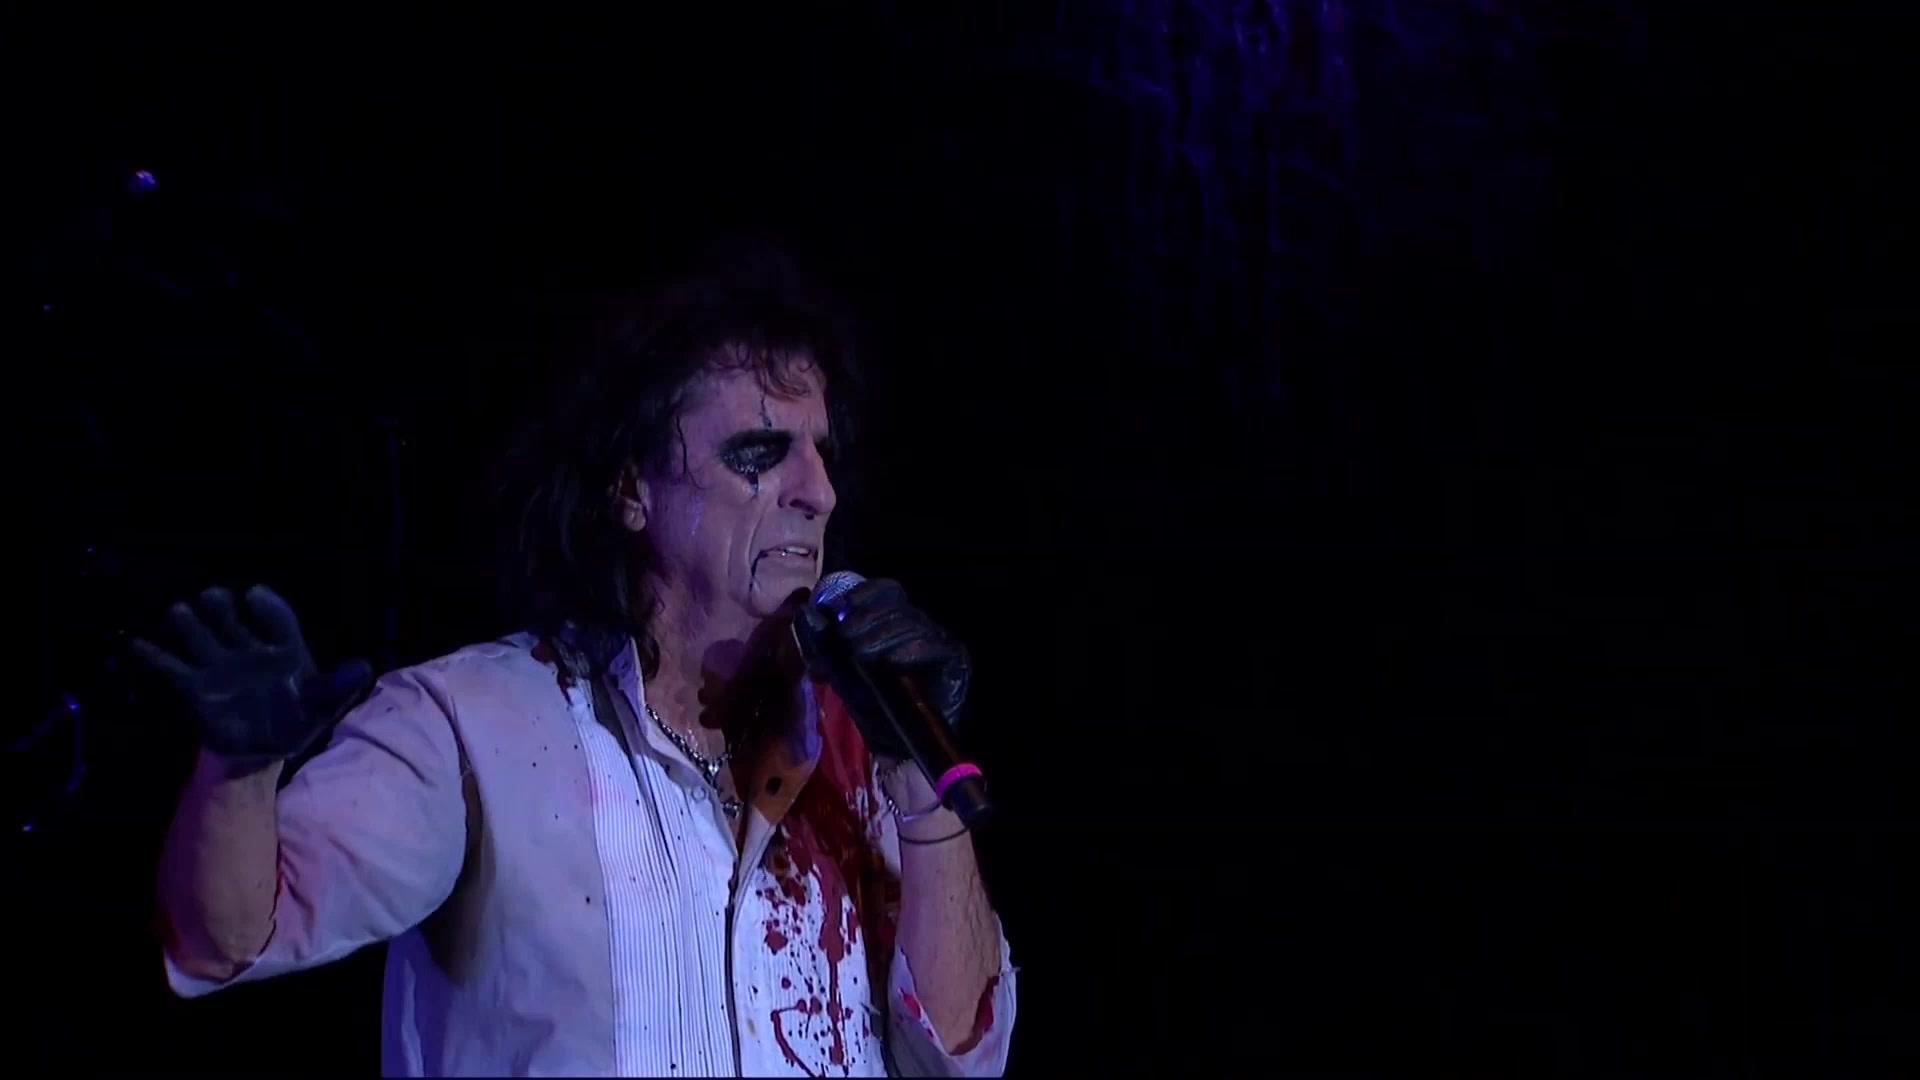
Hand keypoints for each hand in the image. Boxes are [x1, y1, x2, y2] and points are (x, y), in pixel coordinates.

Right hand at [130, 585, 372, 766]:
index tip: (253, 595)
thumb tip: (364, 667)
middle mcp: (247, 649)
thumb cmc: (294, 722)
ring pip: (199, 635)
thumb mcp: (321, 707)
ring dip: (188, 624)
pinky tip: (135, 643)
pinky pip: (170, 667)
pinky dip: (153, 656)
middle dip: (220, 607)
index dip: (267, 607)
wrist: (258, 752)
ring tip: (178, 612)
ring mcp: (218, 665)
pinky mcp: (194, 686)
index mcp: (283, 650)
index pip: (277, 620)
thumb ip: (338, 687)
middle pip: (230, 619)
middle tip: (213, 597)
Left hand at [795, 578, 969, 762]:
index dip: (862, 594)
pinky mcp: (955, 661)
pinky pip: (932, 646)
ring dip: (881, 635)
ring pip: (911, 622)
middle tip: (844, 639)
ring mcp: (940, 641)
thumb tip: (805, 613)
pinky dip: (910, 651)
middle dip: (865, 619)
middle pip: (896, 605)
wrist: (896, 745)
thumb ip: (822, 643)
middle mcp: (920, 625)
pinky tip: (892, 662)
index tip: (839, 609)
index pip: (885, 590)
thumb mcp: (839, 671)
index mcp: (894, 620)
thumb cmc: (871, 705)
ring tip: (859, 655)